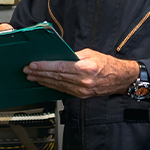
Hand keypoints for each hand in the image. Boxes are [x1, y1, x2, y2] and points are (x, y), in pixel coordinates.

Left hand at [23, 48, 139, 98]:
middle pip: (56, 77)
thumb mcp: (90, 53)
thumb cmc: (107, 64)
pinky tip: (44, 83)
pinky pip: (63, 90)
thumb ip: (73, 55)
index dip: (45, 66)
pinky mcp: (81, 95)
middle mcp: (83, 81)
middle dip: (40, 73)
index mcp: (86, 68)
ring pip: (58, 85)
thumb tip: (58, 56)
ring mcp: (82, 90)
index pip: (60, 67)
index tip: (34, 65)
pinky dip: (52, 86)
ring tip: (32, 77)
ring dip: (43, 81)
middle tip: (28, 70)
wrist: (120, 78)